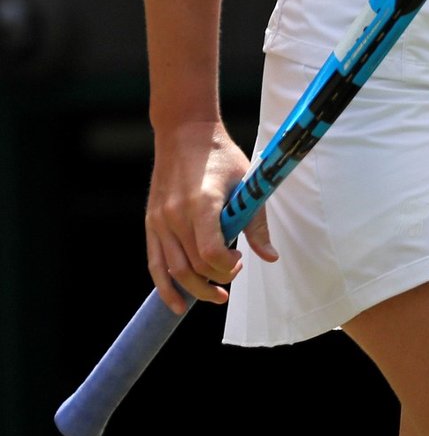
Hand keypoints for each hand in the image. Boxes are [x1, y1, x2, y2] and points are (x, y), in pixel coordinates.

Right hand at [145, 119, 277, 314]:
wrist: (185, 131)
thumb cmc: (221, 155)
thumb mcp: (246, 182)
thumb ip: (256, 222)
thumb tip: (270, 258)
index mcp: (202, 202)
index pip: (211, 253)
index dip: (228, 266)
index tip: (240, 262)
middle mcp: (176, 214)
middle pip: (194, 266)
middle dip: (217, 279)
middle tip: (233, 277)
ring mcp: (160, 220)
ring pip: (174, 270)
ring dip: (195, 289)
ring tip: (216, 295)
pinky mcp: (151, 222)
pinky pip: (154, 263)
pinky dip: (165, 286)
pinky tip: (177, 305)